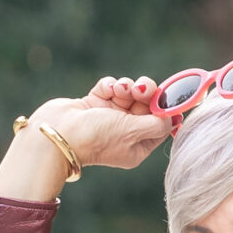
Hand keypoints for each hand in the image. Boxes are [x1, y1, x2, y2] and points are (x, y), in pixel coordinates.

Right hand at [45, 76, 171, 170]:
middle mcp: (125, 133)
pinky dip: (109, 85)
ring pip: (129, 92)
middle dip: (146, 93)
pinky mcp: (96, 103)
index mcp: (137, 147)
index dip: (167, 109)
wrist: (57, 132)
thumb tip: (174, 118)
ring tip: (118, 90)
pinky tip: (105, 91)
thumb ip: (157, 124)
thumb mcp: (133, 132)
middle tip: (141, 88)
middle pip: (147, 106)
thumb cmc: (95, 137)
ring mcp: (110, 117)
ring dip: (126, 87)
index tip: (172, 96)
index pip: (161, 126)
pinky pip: (111, 87)